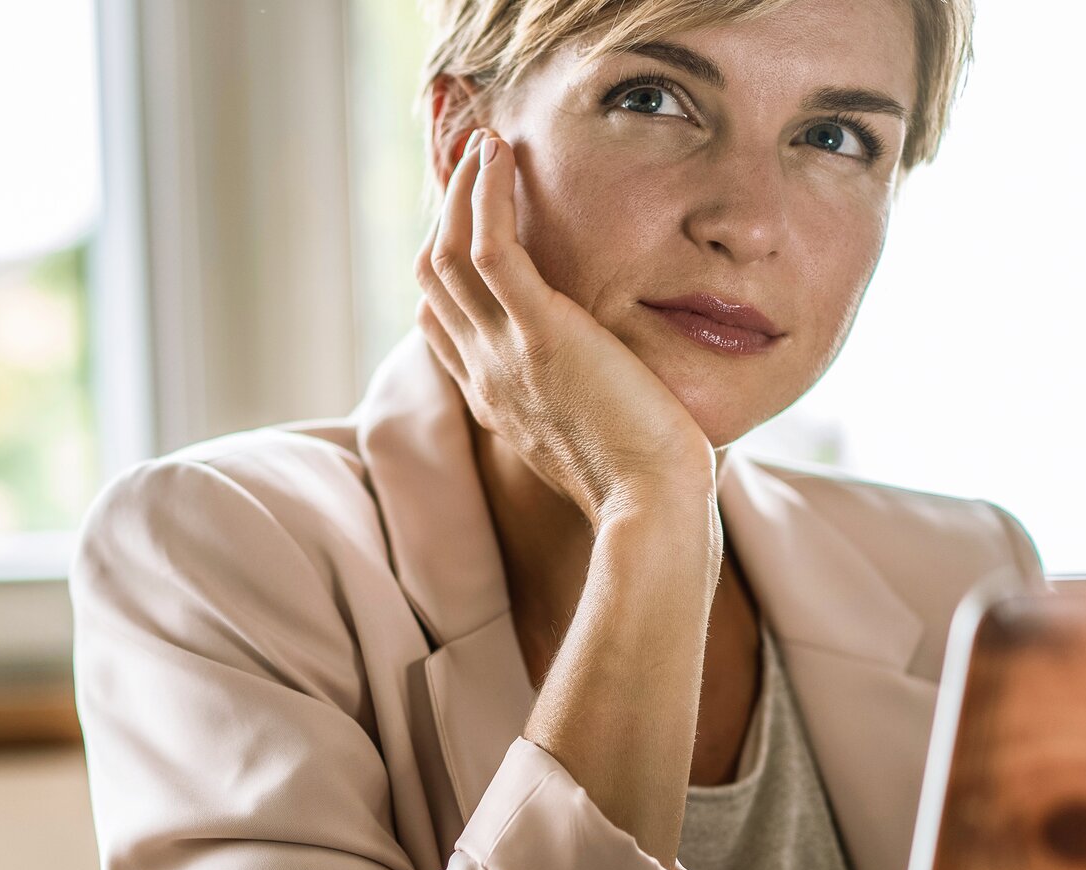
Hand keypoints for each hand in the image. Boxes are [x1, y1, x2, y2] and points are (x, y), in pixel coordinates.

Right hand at [415, 129, 717, 526]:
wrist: (652, 509)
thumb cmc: (648, 488)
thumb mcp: (596, 445)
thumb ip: (581, 408)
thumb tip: (610, 393)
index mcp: (495, 401)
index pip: (440, 323)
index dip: (444, 268)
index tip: (467, 223)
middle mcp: (484, 374)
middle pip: (433, 278)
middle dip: (445, 213)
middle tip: (470, 164)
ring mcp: (503, 353)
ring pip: (447, 253)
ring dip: (461, 190)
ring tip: (484, 144)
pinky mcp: (539, 333)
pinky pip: (489, 248)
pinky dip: (485, 194)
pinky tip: (500, 156)